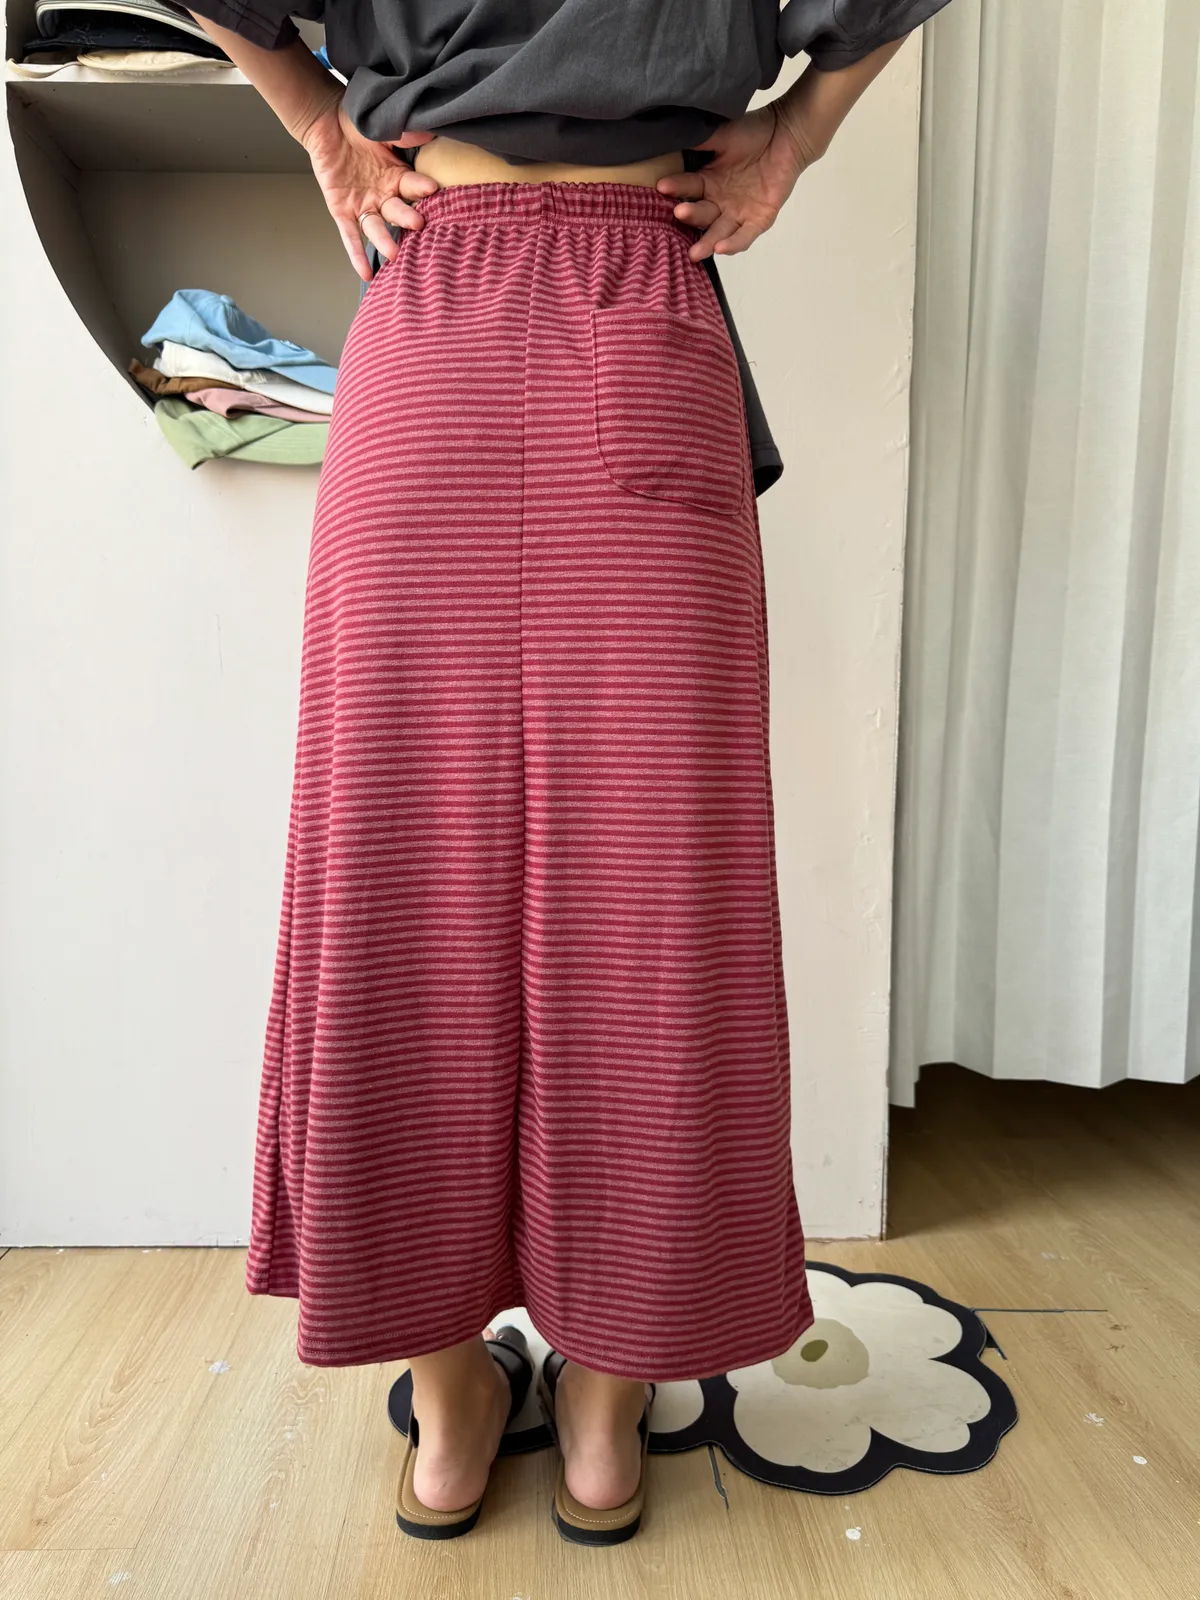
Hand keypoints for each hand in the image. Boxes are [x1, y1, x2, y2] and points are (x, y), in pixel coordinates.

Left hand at [300, 99, 440, 281]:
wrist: (324, 120)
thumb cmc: (357, 122)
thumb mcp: (381, 127)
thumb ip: (402, 134)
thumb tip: (426, 132)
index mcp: (397, 177)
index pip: (413, 187)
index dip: (422, 189)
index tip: (433, 190)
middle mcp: (383, 196)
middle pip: (398, 212)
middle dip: (408, 218)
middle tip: (418, 223)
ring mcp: (363, 205)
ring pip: (376, 228)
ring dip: (386, 241)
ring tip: (394, 253)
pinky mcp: (341, 210)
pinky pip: (350, 236)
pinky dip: (356, 255)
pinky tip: (366, 274)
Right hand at [656, 101, 818, 262]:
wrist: (787, 133)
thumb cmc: (753, 131)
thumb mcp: (721, 135)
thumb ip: (699, 141)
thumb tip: (670, 138)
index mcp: (708, 182)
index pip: (688, 188)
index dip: (676, 187)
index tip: (662, 186)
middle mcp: (719, 201)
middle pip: (701, 215)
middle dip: (690, 216)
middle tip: (679, 213)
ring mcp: (738, 213)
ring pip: (719, 233)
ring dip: (706, 243)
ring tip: (695, 252)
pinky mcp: (759, 220)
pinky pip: (744, 236)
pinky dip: (733, 244)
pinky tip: (721, 249)